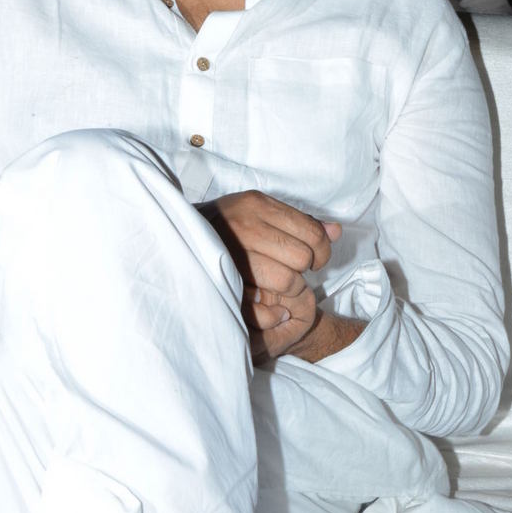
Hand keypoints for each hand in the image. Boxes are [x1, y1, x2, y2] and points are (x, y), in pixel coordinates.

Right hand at [199, 190, 340, 362]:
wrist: (174, 237)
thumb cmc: (225, 227)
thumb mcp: (260, 213)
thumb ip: (299, 222)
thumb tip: (336, 232)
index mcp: (256, 204)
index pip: (312, 233)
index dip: (321, 251)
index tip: (313, 259)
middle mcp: (244, 224)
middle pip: (302, 257)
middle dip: (304, 270)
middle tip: (293, 271)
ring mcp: (232, 251)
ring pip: (287, 280)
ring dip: (289, 288)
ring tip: (279, 284)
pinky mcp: (224, 278)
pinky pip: (265, 301)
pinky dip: (273, 308)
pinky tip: (269, 301)